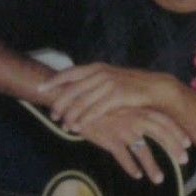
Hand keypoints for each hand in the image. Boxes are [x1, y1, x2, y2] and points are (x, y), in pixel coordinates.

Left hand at [39, 63, 173, 128]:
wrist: (155, 88)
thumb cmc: (130, 85)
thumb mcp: (110, 77)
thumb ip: (93, 80)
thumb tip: (74, 87)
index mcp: (97, 67)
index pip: (70, 73)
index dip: (54, 81)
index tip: (40, 89)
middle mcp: (100, 74)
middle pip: (72, 89)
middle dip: (60, 103)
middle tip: (53, 115)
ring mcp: (108, 84)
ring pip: (82, 102)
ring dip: (71, 116)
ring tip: (64, 126)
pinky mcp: (117, 96)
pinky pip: (95, 110)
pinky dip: (85, 120)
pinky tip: (78, 127)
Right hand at [67, 106, 190, 183]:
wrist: (76, 100)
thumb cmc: (101, 103)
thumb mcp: (121, 105)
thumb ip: (136, 113)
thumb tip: (151, 124)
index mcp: (138, 108)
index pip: (164, 120)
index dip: (177, 132)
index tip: (188, 144)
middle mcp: (134, 118)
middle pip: (160, 134)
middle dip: (173, 148)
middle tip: (184, 161)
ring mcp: (122, 129)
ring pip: (142, 150)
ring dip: (152, 166)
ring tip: (159, 179)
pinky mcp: (108, 139)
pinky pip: (123, 156)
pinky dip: (131, 167)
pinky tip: (137, 175)